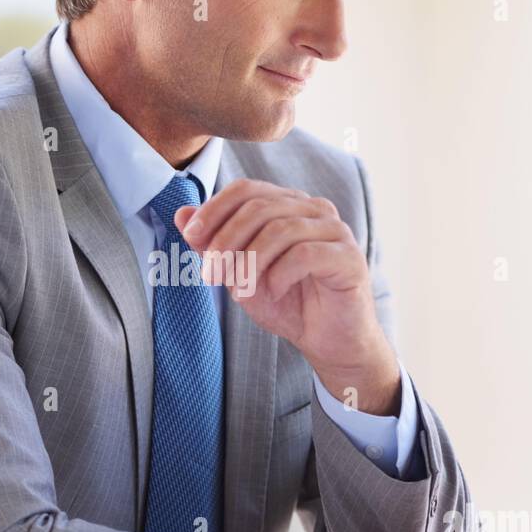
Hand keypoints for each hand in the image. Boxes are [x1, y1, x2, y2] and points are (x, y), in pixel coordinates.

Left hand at [176, 178, 400, 414]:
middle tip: (210, 275)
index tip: (191, 238)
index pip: (246, 190)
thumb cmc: (287, 303)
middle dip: (226, 241)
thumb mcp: (239, 274)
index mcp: (288, 204)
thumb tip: (182, 215)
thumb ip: (214, 244)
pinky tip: (273, 293)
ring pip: (280, 230)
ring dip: (249, 263)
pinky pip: (304, 254)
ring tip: (239, 292)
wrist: (327, 341)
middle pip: (260, 207)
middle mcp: (314, 209)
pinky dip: (279, 275)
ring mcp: (335, 231)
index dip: (214, 210)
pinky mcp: (349, 257)